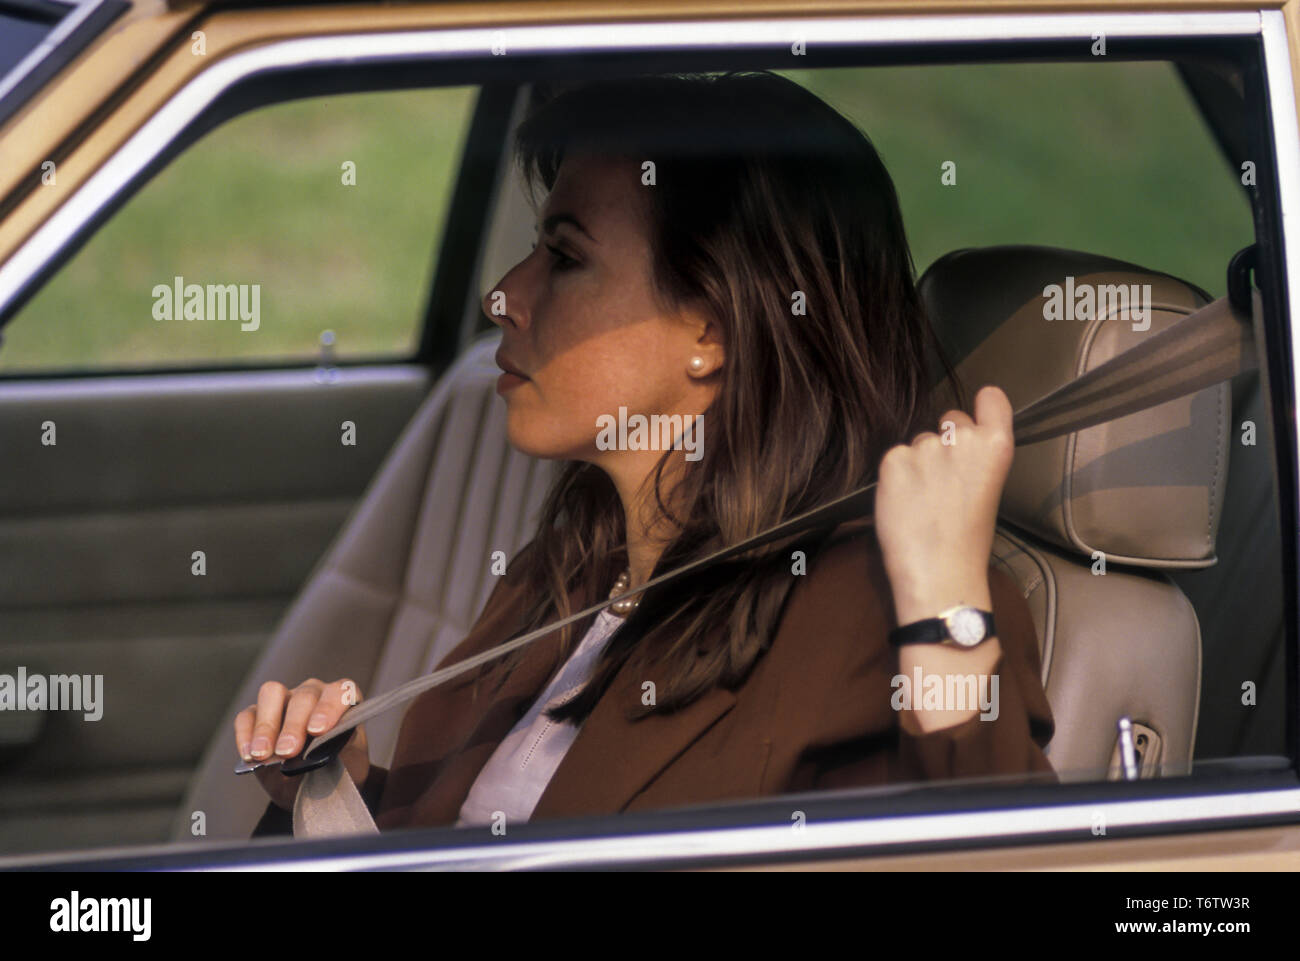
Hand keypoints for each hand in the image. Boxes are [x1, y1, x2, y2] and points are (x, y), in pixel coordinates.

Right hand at [234, 677, 369, 810]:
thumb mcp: (349, 761)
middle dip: (294, 725)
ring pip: (272, 694)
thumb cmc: (339, 765)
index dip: (329, 708)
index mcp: (342, 700)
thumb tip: (325, 748)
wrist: (317, 783)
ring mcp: (285, 700)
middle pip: (303, 696)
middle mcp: (314, 693)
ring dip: (267, 725)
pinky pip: (247, 715)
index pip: (340, 692)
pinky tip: (250, 756)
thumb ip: (342, 750)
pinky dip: (246, 734)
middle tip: (288, 752)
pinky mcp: (258, 714)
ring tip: (263, 753)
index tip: (318, 731)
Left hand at [875, 384, 1014, 622]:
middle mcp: (963, 439)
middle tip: (943, 480)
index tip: (975, 421)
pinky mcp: (893, 460)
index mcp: (996, 447)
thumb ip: (976, 459)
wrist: (939, 575)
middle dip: (945, 440)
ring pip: (918, 441)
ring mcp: (925, 447)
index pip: (992, 399)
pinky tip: (904, 503)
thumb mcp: (988, 491)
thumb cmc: (967, 542)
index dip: (981, 408)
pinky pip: (893, 457)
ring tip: (923, 501)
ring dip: (917, 462)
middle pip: (950, 419)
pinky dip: (895, 476)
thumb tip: (955, 444)